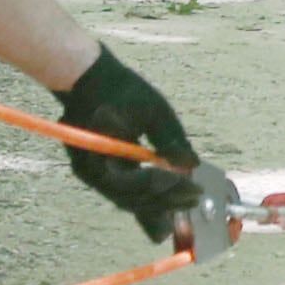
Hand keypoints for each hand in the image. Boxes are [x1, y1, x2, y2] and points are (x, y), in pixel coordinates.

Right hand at [54, 47, 203, 242]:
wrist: (88, 79)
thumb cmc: (121, 90)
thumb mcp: (153, 108)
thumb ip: (171, 139)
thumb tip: (192, 165)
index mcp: (100, 153)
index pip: (134, 183)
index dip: (165, 188)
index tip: (192, 185)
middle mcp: (91, 172)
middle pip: (131, 199)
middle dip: (166, 200)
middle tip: (196, 195)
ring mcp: (92, 175)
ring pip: (128, 201)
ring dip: (158, 204)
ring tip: (187, 200)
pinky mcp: (99, 174)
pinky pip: (124, 195)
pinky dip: (145, 200)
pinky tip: (168, 205)